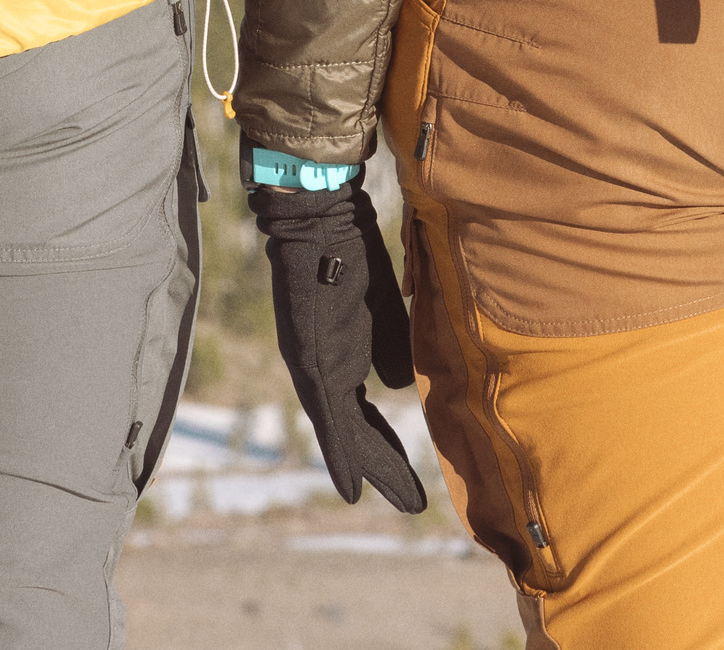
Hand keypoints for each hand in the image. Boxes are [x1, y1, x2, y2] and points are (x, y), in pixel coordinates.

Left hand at [251, 182, 426, 512]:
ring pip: (344, 433)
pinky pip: (327, 419)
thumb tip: (400, 386)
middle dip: (386, 469)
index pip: (362, 417)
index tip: (399, 484)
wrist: (317, 219)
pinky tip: (351, 484)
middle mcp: (320, 373)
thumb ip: (390, 349)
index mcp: (337, 360)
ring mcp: (313, 370)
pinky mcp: (310, 363)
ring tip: (403, 500)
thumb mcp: (380, 309)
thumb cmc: (349, 253)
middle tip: (413, 504)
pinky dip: (340, 455)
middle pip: (355, 433)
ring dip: (373, 469)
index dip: (381, 451)